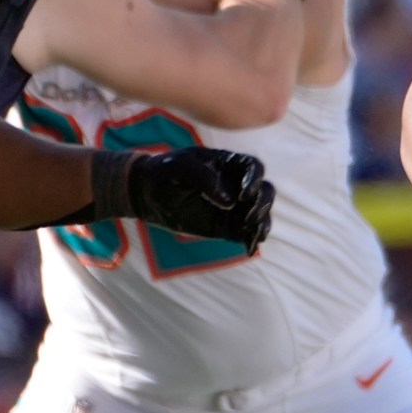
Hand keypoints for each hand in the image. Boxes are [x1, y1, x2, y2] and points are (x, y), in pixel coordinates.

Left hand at [127, 147, 276, 249]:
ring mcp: (235, 207)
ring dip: (262, 223)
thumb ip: (204, 177)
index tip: (243, 195)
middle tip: (246, 216)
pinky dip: (254, 240)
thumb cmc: (163, 173)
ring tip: (250, 234)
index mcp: (228, 164)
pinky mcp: (229, 227)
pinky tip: (249, 248)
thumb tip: (229, 201)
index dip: (255, 180)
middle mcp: (237, 184)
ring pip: (262, 213)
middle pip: (265, 191)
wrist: (146, 194)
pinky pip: (249, 233)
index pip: (253, 167)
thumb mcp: (179, 166)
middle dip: (262, 204)